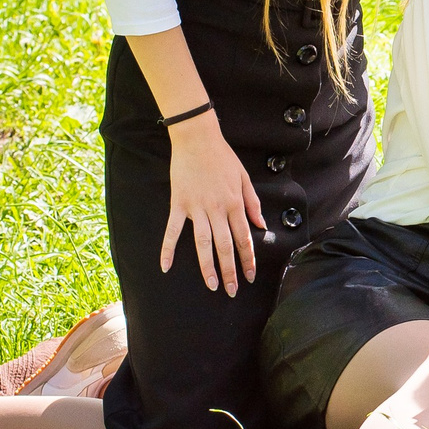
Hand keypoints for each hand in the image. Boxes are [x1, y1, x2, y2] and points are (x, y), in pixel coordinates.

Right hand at [163, 113, 266, 294]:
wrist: (197, 138)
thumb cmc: (222, 157)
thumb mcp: (244, 178)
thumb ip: (253, 203)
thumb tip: (261, 226)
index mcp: (235, 204)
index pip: (244, 238)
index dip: (248, 259)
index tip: (250, 276)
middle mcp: (218, 209)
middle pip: (226, 246)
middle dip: (230, 271)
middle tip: (232, 290)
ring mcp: (197, 208)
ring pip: (204, 244)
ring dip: (208, 267)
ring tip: (212, 286)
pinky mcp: (179, 204)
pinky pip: (173, 231)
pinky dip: (168, 249)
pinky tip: (166, 267)